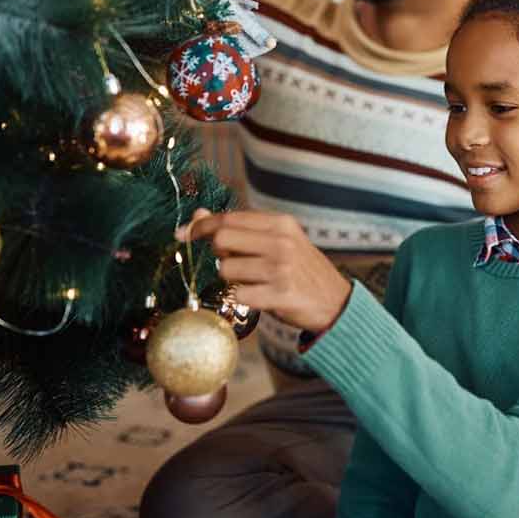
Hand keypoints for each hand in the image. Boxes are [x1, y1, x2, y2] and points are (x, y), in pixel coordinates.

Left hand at [181, 209, 352, 332]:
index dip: (201, 226)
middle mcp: (281, 242)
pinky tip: (260, 297)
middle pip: (222, 240)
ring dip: (232, 280)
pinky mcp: (279, 295)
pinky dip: (242, 298)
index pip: (229, 218)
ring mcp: (281, 269)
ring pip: (226, 270)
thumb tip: (198, 214)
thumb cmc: (301, 270)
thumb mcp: (278, 240)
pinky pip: (239, 295)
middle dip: (218, 254)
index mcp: (281, 224)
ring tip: (255, 282)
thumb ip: (240, 229)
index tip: (183, 234)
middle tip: (234, 263)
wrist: (336, 303)